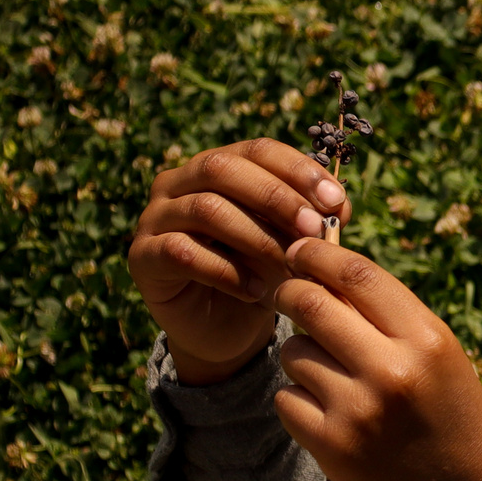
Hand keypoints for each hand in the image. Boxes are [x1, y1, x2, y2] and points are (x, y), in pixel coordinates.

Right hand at [129, 139, 348, 382]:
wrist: (226, 331)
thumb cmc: (263, 275)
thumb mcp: (294, 244)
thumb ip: (314, 219)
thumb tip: (339, 204)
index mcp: (217, 167)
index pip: (256, 149)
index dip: (297, 169)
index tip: (335, 200)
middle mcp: (178, 183)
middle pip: (222, 169)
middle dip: (276, 197)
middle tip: (314, 230)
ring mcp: (154, 218)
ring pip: (205, 209)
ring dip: (256, 237)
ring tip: (290, 266)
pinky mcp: (142, 257)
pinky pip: (182, 252)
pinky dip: (226, 271)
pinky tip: (256, 291)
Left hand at [267, 235, 481, 480]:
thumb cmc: (450, 411)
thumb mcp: (437, 354)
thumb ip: (387, 315)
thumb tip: (319, 270)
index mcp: (427, 340)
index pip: (356, 273)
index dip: (319, 253)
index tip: (302, 250)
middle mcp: (392, 372)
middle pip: (311, 304)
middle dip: (290, 293)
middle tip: (289, 295)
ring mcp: (358, 411)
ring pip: (293, 353)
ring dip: (302, 356)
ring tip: (336, 377)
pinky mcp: (332, 445)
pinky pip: (286, 398)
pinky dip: (299, 400)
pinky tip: (332, 413)